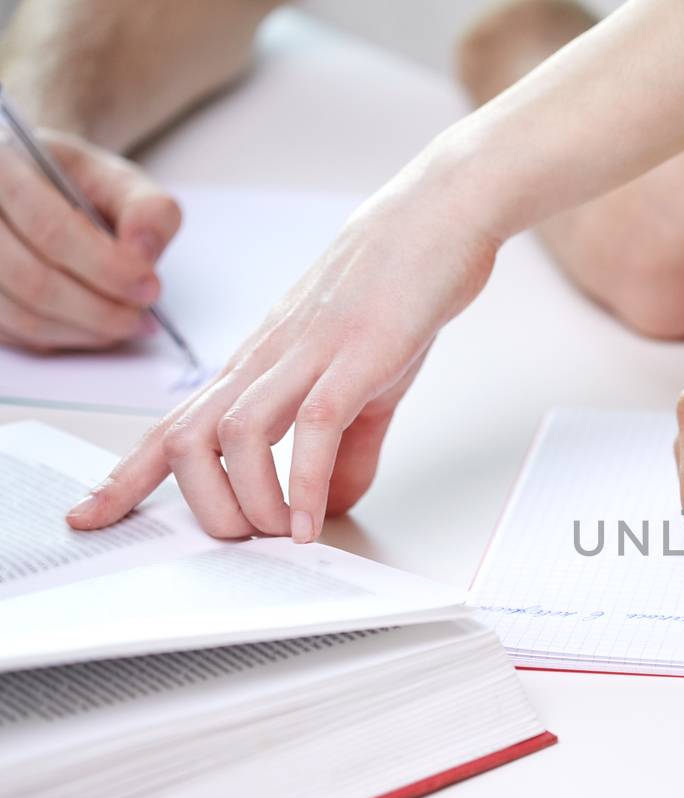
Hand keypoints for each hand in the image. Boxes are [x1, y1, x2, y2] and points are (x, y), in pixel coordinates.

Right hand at [0, 130, 179, 350]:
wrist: (42, 191)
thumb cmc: (78, 186)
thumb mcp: (118, 182)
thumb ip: (147, 209)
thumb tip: (144, 251)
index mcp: (4, 166)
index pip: (48, 227)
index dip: (104, 265)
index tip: (149, 287)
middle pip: (32, 277)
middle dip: (100, 307)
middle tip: (144, 316)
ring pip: (23, 313)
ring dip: (86, 330)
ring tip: (129, 324)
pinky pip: (19, 333)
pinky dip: (66, 338)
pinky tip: (98, 329)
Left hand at [65, 157, 499, 540]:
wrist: (436, 216)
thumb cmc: (396, 287)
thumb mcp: (366, 381)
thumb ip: (348, 449)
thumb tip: (333, 504)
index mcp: (257, 364)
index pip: (173, 425)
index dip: (128, 475)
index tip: (93, 516)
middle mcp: (266, 358)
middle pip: (188, 440)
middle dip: (204, 507)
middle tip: (246, 541)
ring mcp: (308, 354)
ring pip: (237, 436)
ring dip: (253, 502)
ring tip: (285, 535)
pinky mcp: (356, 355)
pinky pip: (314, 427)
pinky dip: (310, 485)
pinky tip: (318, 521)